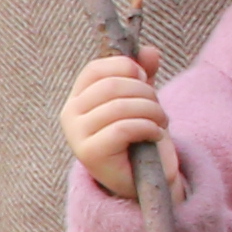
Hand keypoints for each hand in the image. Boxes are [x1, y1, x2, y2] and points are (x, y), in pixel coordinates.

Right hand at [62, 49, 165, 198]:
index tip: (145, 80)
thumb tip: (150, 51)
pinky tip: (155, 135)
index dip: (125, 68)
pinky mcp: (90, 153)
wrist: (141, 180)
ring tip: (161, 122)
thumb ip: (143, 75)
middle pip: (111, 86)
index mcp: (78, 98)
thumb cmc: (138, 138)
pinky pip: (122, 128)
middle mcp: (70, 114)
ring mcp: (77, 135)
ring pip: (119, 107)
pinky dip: (147, 128)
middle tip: (158, 108)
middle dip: (145, 93)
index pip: (96, 69)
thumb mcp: (141, 102)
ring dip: (151, 111)